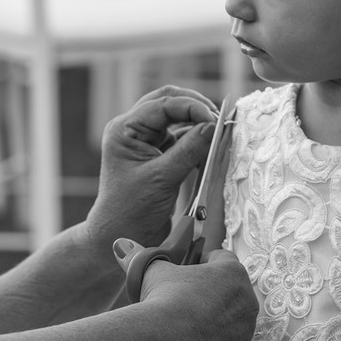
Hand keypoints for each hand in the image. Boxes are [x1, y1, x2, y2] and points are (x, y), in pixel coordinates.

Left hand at [89, 86, 217, 249]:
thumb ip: (189, 150)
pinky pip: (181, 136)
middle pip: (168, 102)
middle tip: (220, 120)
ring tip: (218, 132)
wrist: (120, 238)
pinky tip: (210, 146)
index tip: (215, 120)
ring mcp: (145, 141)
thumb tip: (214, 126)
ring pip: (176, 117)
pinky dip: (196, 138)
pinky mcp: (158, 154)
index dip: (192, 107)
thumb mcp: (162, 178)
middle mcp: (133, 130)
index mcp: (125, 129)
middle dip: (195, 108)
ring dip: (197, 122)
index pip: (162, 104)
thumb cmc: (132, 210)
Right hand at [113, 238, 257, 340]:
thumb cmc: (164, 299)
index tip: (186, 270)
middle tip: (184, 299)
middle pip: (230, 292)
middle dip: (211, 294)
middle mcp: (247, 301)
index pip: (223, 259)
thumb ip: (139, 256)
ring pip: (230, 323)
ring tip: (184, 325)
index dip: (203, 262)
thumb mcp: (151, 271)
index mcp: (233, 272)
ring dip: (213, 322)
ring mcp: (244, 333)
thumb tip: (121, 244)